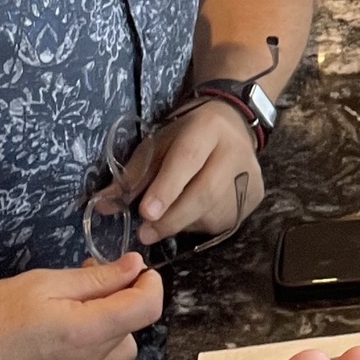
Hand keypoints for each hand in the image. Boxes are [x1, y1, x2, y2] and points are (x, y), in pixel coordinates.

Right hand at [0, 256, 162, 359]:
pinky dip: (96, 358)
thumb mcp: (43, 283)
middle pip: (134, 331)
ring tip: (75, 315)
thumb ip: (96, 278)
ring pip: (119, 356)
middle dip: (122, 304)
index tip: (136, 270)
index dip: (149, 283)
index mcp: (86, 333)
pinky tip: (67, 343)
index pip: (147, 308)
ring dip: (110, 333)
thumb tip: (135, 267)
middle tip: (89, 286)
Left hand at [114, 101, 263, 243]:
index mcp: (208, 128)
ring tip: (167, 219)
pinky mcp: (255, 196)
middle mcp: (236, 151)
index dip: (166, 188)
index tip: (146, 212)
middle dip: (171, 218)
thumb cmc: (187, 135)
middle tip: (145, 233)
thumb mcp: (157, 144)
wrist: (232, 126)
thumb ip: (133, 174)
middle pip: (205, 193)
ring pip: (213, 213)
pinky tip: (191, 214)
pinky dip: (200, 225)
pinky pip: (224, 222)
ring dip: (184, 223)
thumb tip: (104, 205)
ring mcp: (250, 176)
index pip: (188, 159)